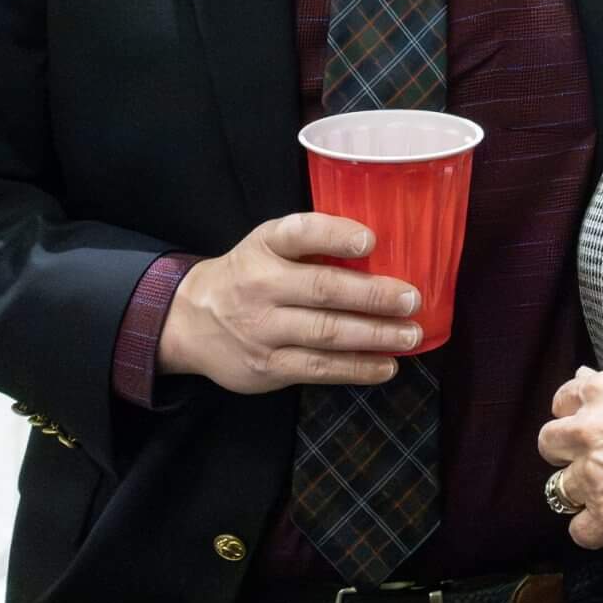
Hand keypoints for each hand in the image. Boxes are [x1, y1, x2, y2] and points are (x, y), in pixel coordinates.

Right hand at [156, 213, 422, 393]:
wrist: (191, 322)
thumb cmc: (248, 276)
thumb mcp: (267, 246)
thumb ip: (312, 244)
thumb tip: (380, 250)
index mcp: (264, 246)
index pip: (298, 233)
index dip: (334, 235)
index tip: (370, 241)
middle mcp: (261, 285)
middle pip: (323, 289)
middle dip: (373, 295)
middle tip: (412, 299)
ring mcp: (263, 330)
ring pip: (326, 333)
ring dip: (375, 335)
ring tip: (411, 334)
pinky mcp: (268, 367)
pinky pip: (319, 369)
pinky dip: (357, 368)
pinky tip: (386, 365)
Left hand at [537, 366, 602, 551]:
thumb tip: (583, 377)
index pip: (562, 402)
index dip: (574, 418)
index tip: (588, 430)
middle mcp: (589, 431)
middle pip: (549, 444)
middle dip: (566, 454)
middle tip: (595, 464)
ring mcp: (594, 476)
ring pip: (560, 489)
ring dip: (584, 493)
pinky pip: (578, 530)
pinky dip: (595, 530)